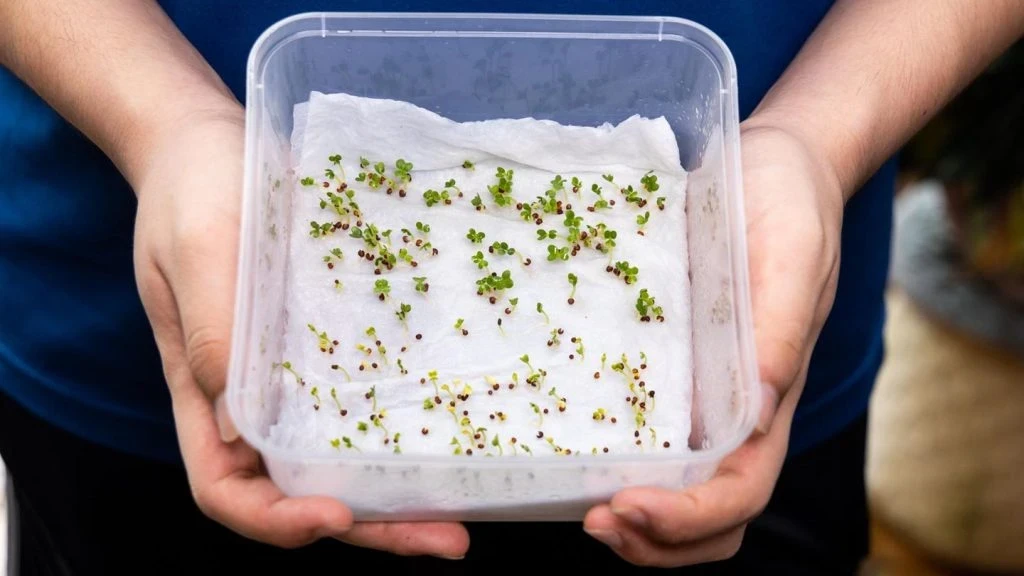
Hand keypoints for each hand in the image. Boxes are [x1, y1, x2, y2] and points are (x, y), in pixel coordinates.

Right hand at [132, 106, 469, 557]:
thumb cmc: (190, 192)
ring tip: (468, 510)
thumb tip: (244, 431)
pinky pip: (365, 399)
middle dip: (372, 527)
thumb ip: (211, 335)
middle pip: (301, 491)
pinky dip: (404, 431)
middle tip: (447, 539)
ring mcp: (294, 372)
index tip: (335, 515)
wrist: (209, 142)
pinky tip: (454, 435)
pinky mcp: (328, 339)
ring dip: (400, 493)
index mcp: (202, 391)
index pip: (227, 489)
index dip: (276, 520)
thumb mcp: (195, 252)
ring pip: (342, 458)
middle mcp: (250, 397)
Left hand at [582, 122, 844, 566]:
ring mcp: (699, 393)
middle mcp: (734, 411)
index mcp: (770, 396)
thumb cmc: (793, 205)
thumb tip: (754, 410)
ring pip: (675, 489)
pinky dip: (612, 461)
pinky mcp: (667, 364)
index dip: (689, 518)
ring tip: (577, 507)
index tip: (628, 505)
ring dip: (633, 519)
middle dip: (655, 540)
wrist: (775, 165)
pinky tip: (567, 450)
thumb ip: (779, 328)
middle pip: (708, 515)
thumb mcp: (793, 253)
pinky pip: (643, 430)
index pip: (740, 491)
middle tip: (593, 521)